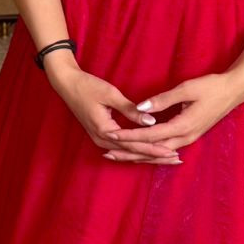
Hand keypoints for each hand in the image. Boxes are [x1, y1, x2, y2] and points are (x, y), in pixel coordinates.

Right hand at [46, 60, 181, 163]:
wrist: (66, 84)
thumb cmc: (87, 86)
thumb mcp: (111, 95)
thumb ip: (130, 110)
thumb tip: (151, 121)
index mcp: (105, 131)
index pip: (135, 145)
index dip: (155, 149)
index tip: (173, 151)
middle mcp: (102, 140)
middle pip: (133, 154)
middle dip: (155, 157)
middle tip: (177, 159)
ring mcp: (100, 139)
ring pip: (129, 153)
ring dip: (148, 156)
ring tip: (168, 158)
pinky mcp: (102, 135)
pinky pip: (123, 148)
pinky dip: (138, 151)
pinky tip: (149, 153)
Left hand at [105, 70, 243, 157]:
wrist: (234, 92)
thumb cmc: (211, 87)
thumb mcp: (187, 89)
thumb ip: (163, 99)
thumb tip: (141, 107)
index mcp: (182, 126)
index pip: (149, 136)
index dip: (129, 136)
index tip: (112, 136)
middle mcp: (184, 138)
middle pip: (151, 150)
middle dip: (129, 152)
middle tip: (107, 152)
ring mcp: (188, 139)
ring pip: (158, 153)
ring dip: (138, 154)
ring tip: (118, 154)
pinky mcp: (189, 136)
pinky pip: (165, 149)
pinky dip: (150, 152)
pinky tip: (140, 152)